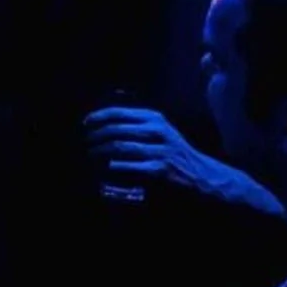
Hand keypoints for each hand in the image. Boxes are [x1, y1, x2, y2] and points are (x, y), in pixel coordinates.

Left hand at [82, 106, 218, 196]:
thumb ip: (136, 124)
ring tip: (91, 155)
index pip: (118, 112)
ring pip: (120, 147)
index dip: (98, 117)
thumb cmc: (173, 150)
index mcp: (154, 118)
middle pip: (116, 130)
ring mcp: (160, 150)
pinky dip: (114, 166)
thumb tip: (102, 122)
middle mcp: (157, 130)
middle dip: (96, 137)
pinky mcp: (161, 169)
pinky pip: (130, 166)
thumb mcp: (159, 130)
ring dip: (101, 152)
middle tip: (86, 143)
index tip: (85, 124)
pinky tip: (106, 167)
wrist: (201, 173)